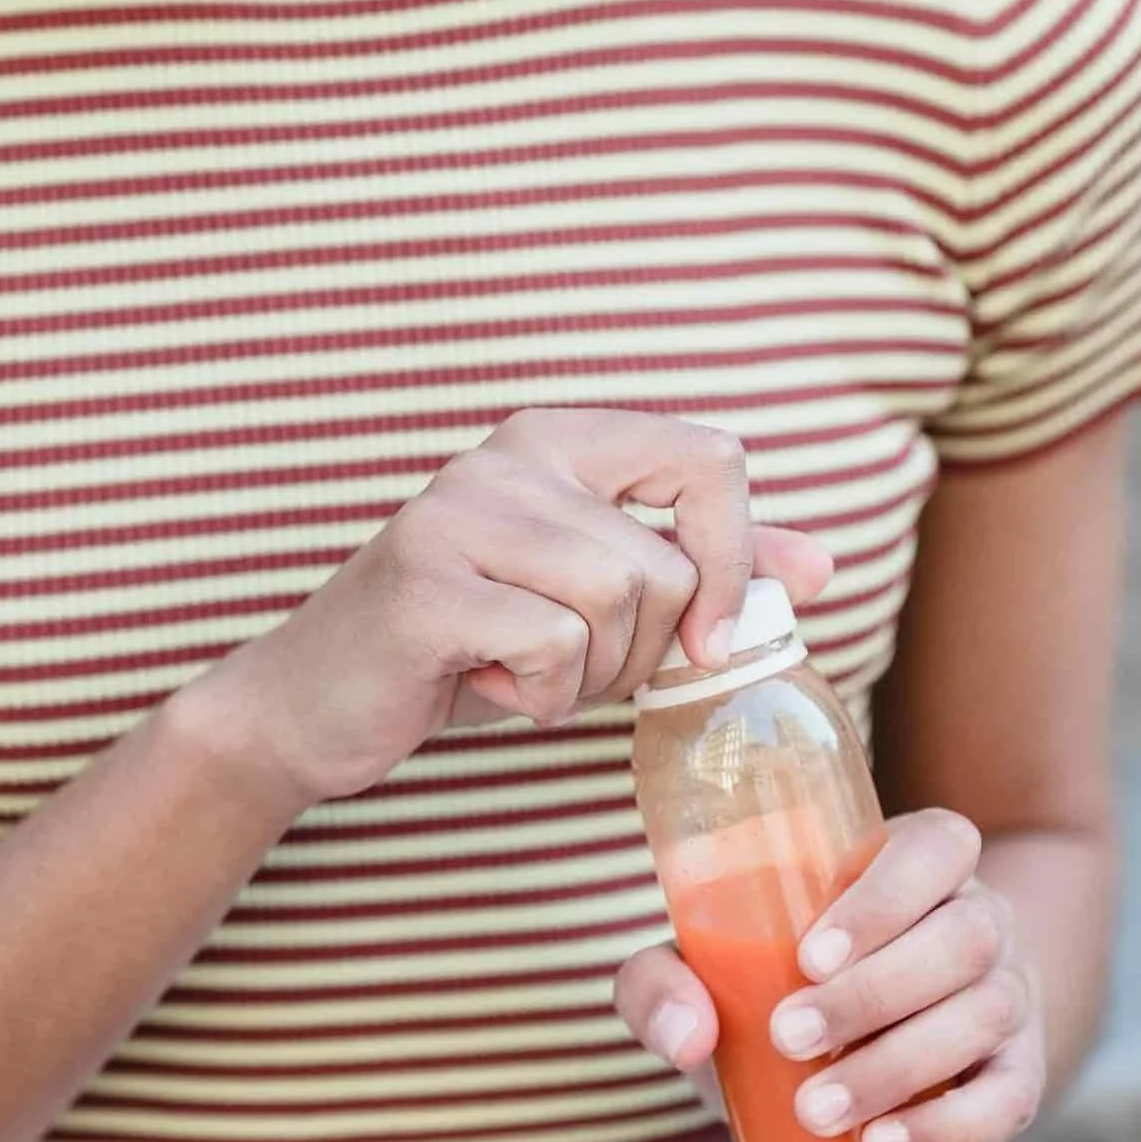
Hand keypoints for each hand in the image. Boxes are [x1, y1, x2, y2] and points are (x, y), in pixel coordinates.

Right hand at [208, 408, 832, 810]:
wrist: (318, 704)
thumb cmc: (468, 648)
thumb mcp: (596, 602)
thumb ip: (705, 571)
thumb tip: (822, 567)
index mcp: (558, 438)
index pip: (712, 458)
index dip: (737, 558)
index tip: (711, 637)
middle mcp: (509, 455)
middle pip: (668, 564)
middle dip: (639, 651)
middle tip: (566, 662)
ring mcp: (460, 511)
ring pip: (618, 603)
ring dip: (586, 676)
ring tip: (517, 668)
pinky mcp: (425, 583)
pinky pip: (554, 649)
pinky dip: (536, 697)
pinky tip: (480, 684)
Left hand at [614, 808, 1046, 1141]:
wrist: (835, 1059)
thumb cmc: (768, 989)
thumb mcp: (706, 971)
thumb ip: (662, 984)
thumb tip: (689, 1035)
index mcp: (916, 863)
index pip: (938, 846)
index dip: (887, 896)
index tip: (809, 957)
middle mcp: (977, 919)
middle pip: (964, 938)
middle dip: (875, 994)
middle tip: (790, 1039)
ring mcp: (1008, 998)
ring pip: (987, 1014)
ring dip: (899, 1065)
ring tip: (816, 1110)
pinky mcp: (1016, 1077)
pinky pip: (1009, 1099)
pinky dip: (949, 1126)